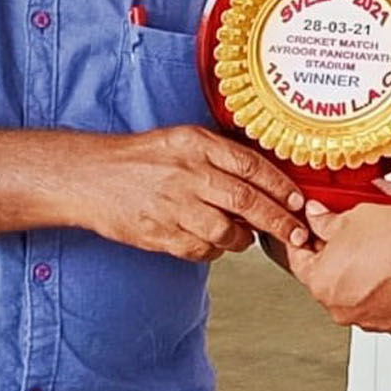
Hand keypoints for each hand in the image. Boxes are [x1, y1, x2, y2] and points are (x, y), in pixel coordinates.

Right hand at [74, 125, 308, 261]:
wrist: (92, 177)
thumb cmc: (141, 157)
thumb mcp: (183, 139)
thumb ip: (219, 155)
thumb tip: (262, 178)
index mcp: (197, 145)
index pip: (251, 166)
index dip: (280, 186)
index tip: (297, 201)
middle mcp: (188, 175)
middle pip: (246, 201)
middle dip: (279, 221)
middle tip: (298, 234)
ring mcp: (173, 206)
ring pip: (227, 231)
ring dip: (245, 239)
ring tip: (248, 237)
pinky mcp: (159, 234)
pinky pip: (200, 250)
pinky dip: (215, 250)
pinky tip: (215, 243)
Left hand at [289, 203, 390, 331]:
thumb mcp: (354, 216)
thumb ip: (326, 219)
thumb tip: (316, 216)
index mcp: (322, 283)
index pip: (298, 259)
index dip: (302, 237)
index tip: (307, 228)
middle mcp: (341, 309)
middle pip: (327, 277)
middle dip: (333, 254)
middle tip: (347, 232)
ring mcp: (367, 319)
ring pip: (355, 291)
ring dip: (360, 272)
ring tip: (378, 246)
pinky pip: (380, 301)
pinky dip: (383, 286)